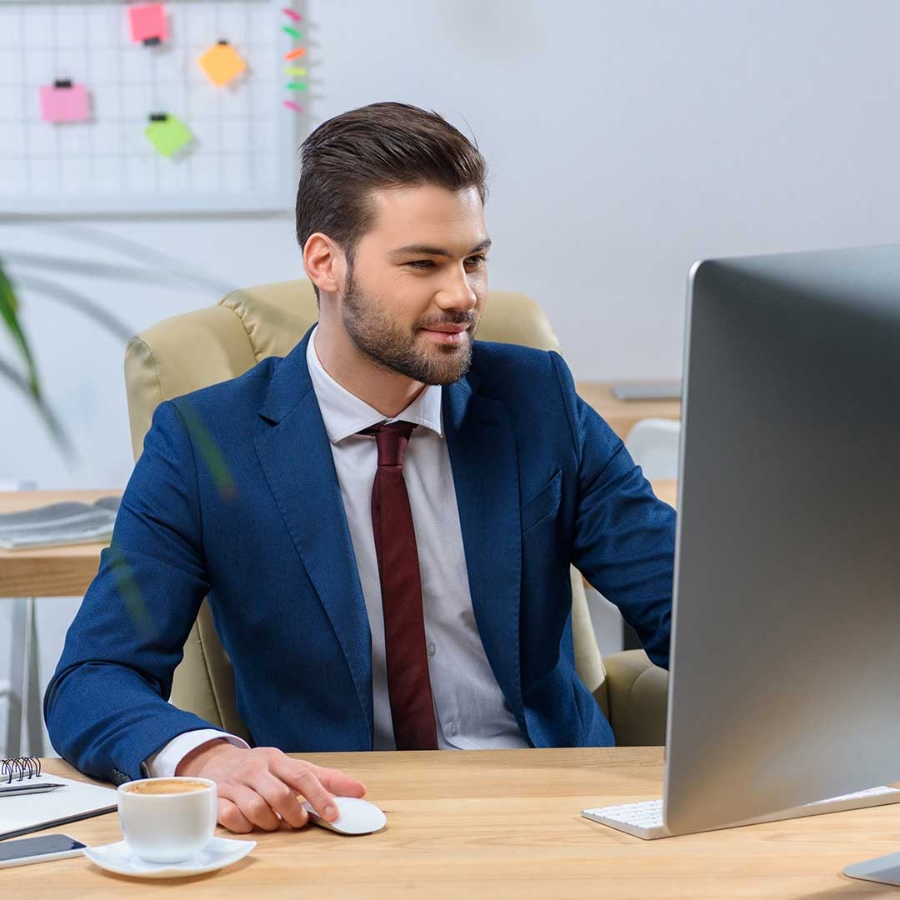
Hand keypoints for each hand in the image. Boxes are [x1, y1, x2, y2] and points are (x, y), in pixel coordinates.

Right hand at [176, 741, 366, 833]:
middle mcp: (257, 770)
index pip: (303, 776)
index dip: (320, 796)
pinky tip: (250, 823)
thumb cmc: (261, 769)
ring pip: (257, 808)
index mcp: (278, 759)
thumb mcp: (292, 767)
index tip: (334, 814)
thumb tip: (359, 790)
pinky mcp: (217, 799)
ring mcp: (236, 784)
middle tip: (298, 821)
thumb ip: (324, 779)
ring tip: (275, 822)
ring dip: (271, 822)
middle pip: (280, 794)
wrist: (216, 762)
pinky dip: (245, 825)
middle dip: (293, 813)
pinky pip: (232, 818)